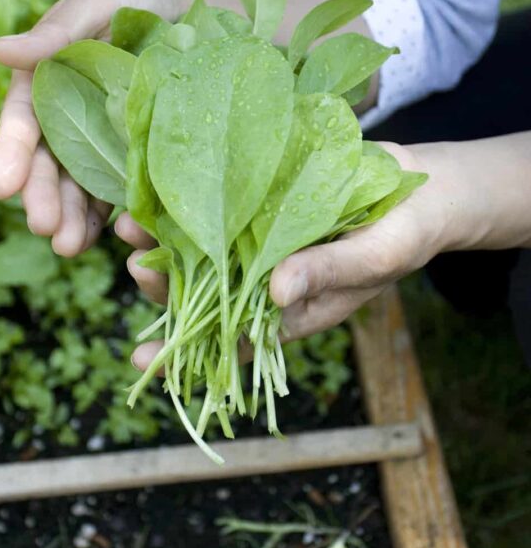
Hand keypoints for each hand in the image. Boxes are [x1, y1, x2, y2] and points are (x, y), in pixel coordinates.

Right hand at [0, 0, 201, 254]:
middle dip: (43, 198)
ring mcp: (109, 146)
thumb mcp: (110, 3)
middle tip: (43, 226)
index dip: (13, 154)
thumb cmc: (153, 5)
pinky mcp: (142, 165)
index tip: (2, 186)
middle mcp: (77, 120)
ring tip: (68, 246)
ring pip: (82, 190)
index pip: (27, 123)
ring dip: (71, 220)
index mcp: (55, 83)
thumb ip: (60, 28)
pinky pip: (125, 198)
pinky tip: (116, 239)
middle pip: (52, 166)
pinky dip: (116, 220)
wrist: (217, 25)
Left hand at [117, 141, 460, 369]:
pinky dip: (190, 203)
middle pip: (204, 293)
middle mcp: (265, 280)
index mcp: (289, 310)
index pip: (231, 341)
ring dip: (165, 241)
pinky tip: (159, 188)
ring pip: (202, 250)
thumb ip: (327, 273)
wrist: (418, 188)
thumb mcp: (373, 257)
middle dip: (163, 283)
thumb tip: (275, 292)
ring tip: (130, 225)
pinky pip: (219, 209)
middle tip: (133, 264)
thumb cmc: (404, 235)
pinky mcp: (261, 205)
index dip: (186, 353)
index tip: (142, 359)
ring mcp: (260, 242)